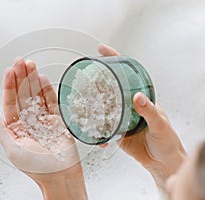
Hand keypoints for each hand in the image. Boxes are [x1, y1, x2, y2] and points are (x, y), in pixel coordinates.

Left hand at [0, 58, 86, 199]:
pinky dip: (48, 89)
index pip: (11, 101)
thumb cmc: (37, 167)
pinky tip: (42, 78)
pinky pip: (52, 101)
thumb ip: (2, 131)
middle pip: (23, 94)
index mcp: (16, 126)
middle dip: (21, 77)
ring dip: (33, 79)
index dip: (9, 86)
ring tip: (30, 63)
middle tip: (20, 60)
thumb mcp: (13, 150)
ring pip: (37, 94)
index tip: (9, 71)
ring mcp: (43, 118)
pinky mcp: (57, 119)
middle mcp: (29, 120)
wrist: (60, 175)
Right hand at [98, 44, 186, 188]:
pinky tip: (95, 133)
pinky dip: (97, 130)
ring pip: (103, 107)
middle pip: (110, 88)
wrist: (162, 163)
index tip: (102, 50)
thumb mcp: (160, 125)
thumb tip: (137, 97)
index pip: (127, 74)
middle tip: (85, 75)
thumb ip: (148, 111)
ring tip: (81, 102)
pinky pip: (102, 127)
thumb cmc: (166, 141)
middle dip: (97, 80)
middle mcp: (128, 105)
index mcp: (140, 99)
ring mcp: (120, 118)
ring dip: (92, 104)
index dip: (115, 60)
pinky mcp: (115, 131)